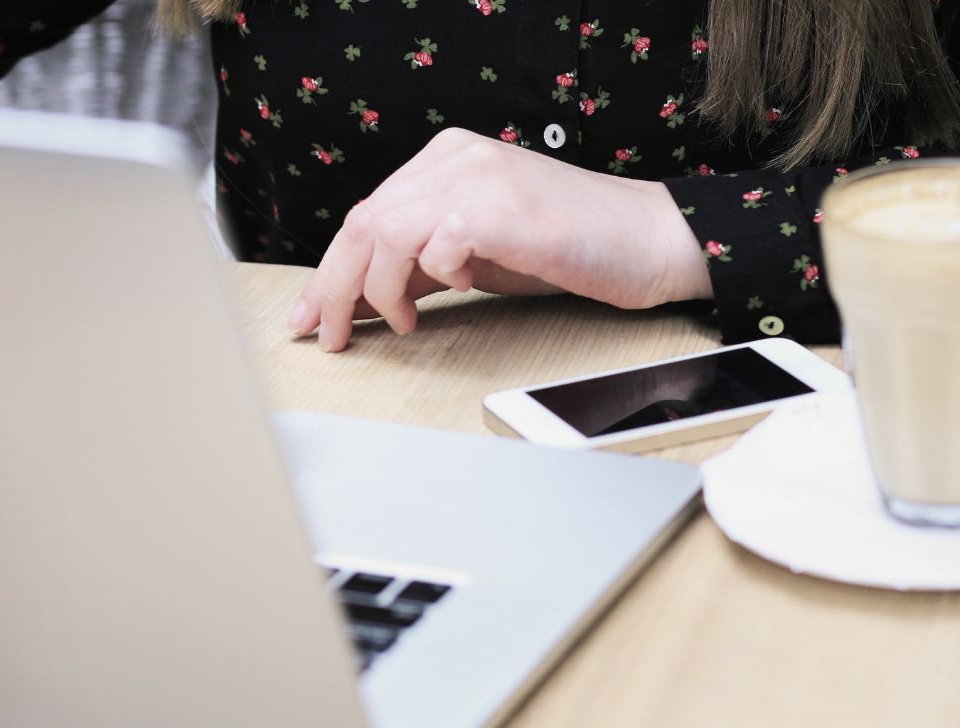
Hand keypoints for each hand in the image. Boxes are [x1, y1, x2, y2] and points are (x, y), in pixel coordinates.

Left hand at [288, 128, 709, 351]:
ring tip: (400, 323)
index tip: (311, 318)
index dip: (328, 273)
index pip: (365, 216)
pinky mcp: (504, 208)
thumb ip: (419, 269)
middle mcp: (455, 159)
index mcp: (445, 161)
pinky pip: (436, 243)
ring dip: (379, 289)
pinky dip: (433, 276)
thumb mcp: (476, 257)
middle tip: (330, 336)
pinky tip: (456, 290)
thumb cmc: (569, 249)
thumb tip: (361, 300)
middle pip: (362, 223)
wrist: (648, 241)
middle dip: (334, 289)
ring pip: (385, 232)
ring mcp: (479, 178)